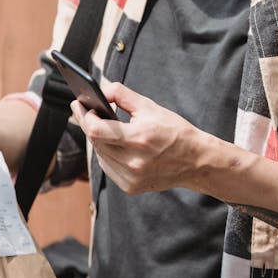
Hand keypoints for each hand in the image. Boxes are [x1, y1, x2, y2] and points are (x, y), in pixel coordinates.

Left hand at [70, 81, 220, 194]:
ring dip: (98, 140)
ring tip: (103, 127)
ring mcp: (131, 177)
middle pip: (95, 141)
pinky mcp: (131, 187)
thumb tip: (100, 90)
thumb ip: (121, 95)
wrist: (197, 161)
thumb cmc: (175, 131)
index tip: (80, 105)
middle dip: (88, 124)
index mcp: (139, 138)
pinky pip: (108, 167)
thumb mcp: (150, 106)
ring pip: (100, 155)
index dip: (84, 116)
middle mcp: (134, 162)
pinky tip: (115, 145)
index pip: (97, 130)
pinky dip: (107, 154)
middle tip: (86, 111)